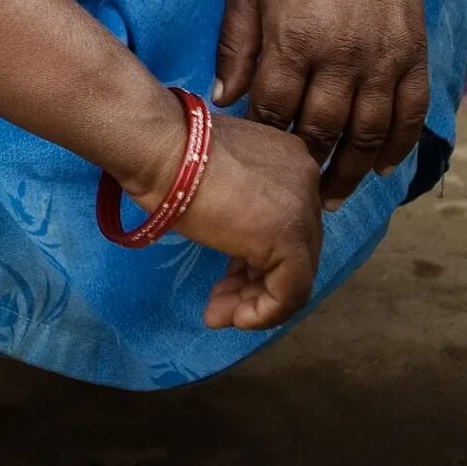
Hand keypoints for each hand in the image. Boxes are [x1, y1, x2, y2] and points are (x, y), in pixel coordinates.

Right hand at [162, 112, 325, 328]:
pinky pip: (290, 292)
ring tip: (219, 316)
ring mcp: (301, 210)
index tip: (222, 278)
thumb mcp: (214, 176)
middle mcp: (307, 182)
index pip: (284, 223)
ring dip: (255, 302)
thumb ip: (236, 199)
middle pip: (291, 250)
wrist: (159, 146)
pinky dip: (264, 312)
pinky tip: (235, 318)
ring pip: (294, 274)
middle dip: (254, 283)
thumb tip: (232, 231)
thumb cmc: (168, 153)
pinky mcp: (289, 239)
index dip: (254, 258)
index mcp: (289, 160)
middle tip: (219, 303)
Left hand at [214, 0, 429, 206]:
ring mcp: (384, 59)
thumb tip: (225, 100)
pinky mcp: (415, 57)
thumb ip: (236, 47)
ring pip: (368, 133)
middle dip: (307, 164)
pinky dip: (397, 147)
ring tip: (334, 196)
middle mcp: (342, 55)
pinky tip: (381, 169)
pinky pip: (410, 115)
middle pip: (323, 129)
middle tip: (295, 191)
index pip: (276, 108)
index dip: (266, 136)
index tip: (257, 154)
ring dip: (351, 172)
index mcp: (294, 38)